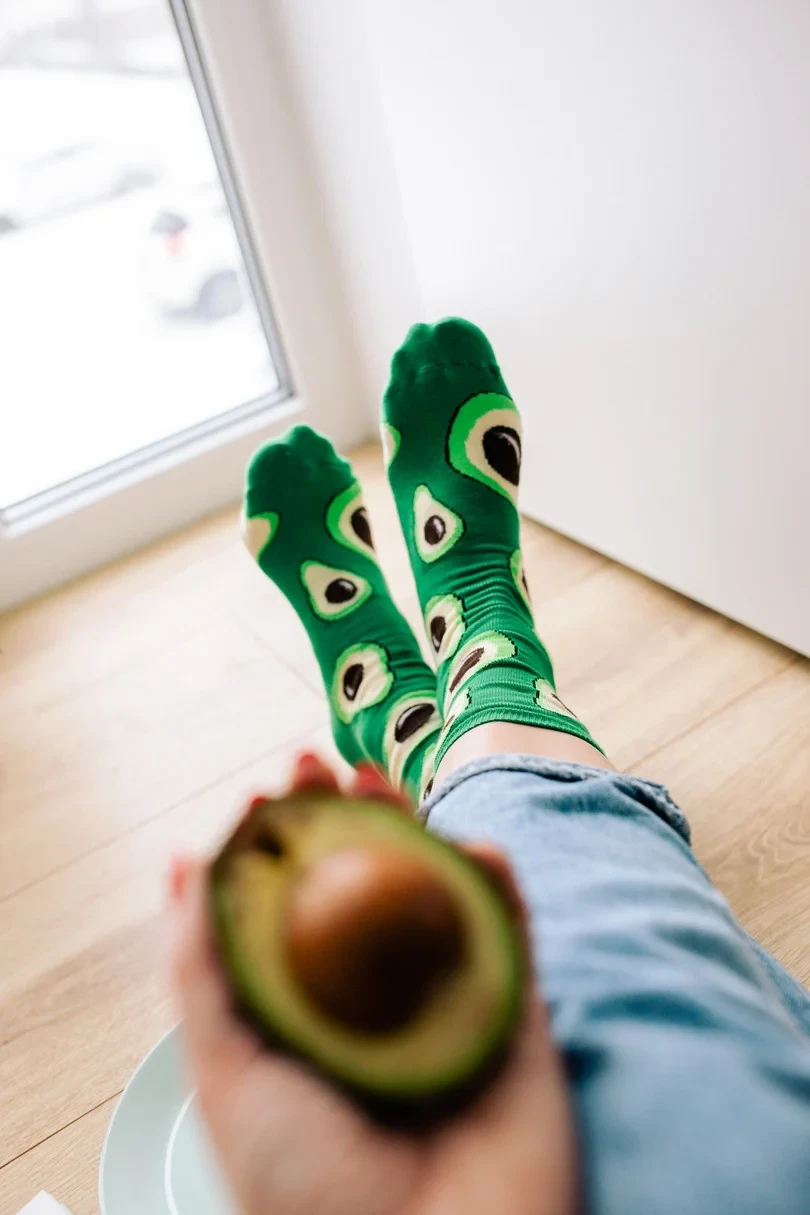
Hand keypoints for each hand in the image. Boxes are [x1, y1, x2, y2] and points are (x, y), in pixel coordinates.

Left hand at [169, 754, 576, 1214]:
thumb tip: (186, 865)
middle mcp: (376, 997)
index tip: (270, 791)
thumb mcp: (226, 1069)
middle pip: (366, 882)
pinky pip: (512, 927)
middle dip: (345, 816)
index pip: (296, 905)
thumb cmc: (306, 1188)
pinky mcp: (511, 1008)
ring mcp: (445, 996)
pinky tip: (473, 844)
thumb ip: (205, 966)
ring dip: (415, 825)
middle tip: (322, 764)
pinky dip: (498, 877)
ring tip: (381, 782)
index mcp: (309, 1010)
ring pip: (436, 887)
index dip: (283, 843)